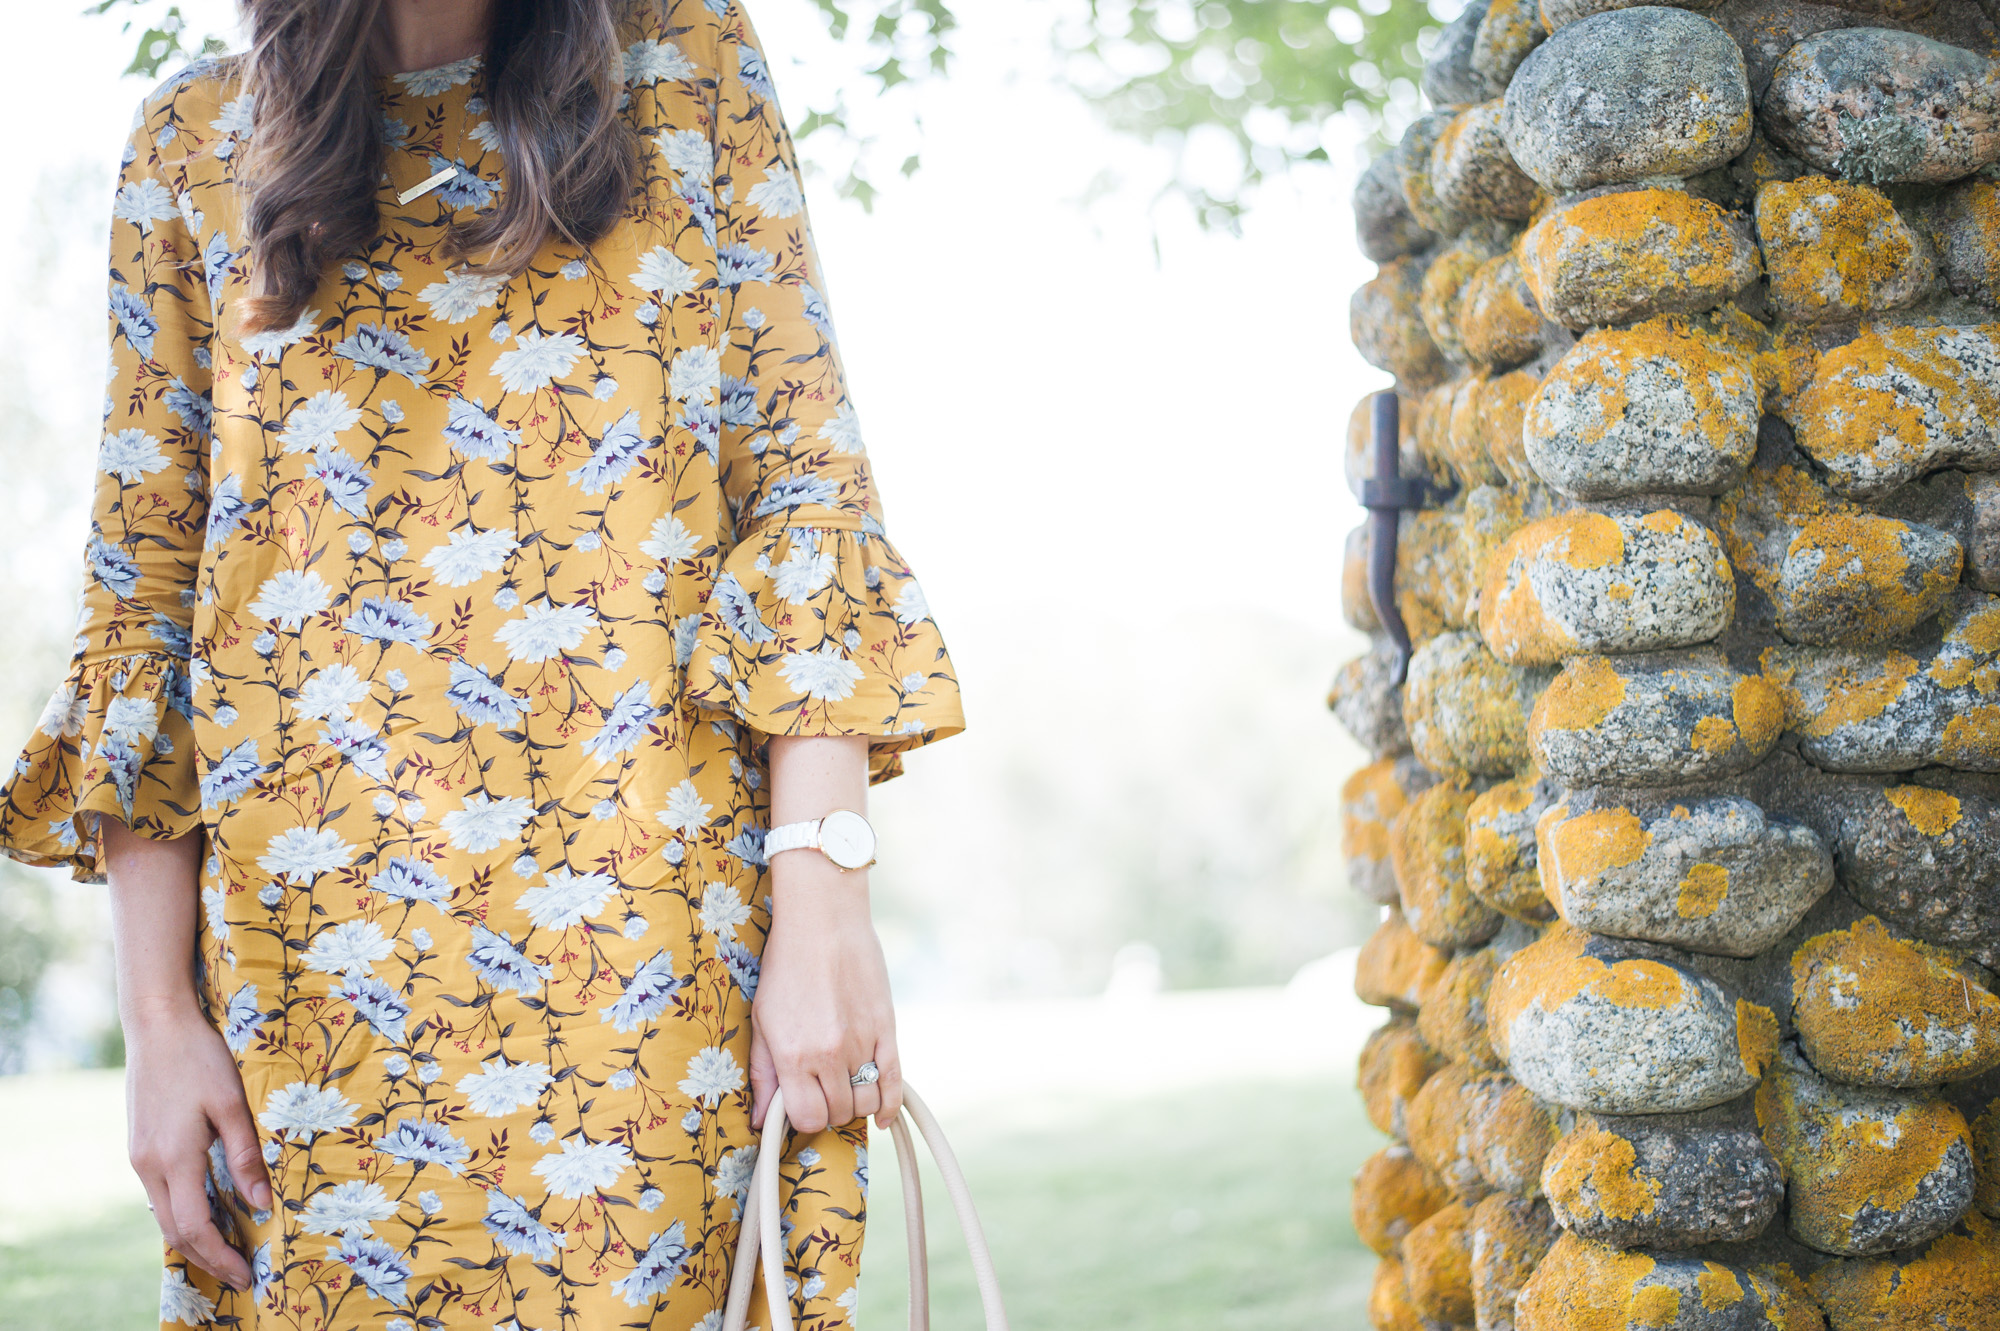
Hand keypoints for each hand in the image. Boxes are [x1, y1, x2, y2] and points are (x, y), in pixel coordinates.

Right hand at [124, 998, 271, 1291]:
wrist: (157, 1027)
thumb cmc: (200, 1059)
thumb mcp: (231, 1104)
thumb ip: (246, 1155)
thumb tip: (264, 1203)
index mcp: (174, 1159)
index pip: (195, 1227)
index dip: (220, 1256)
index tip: (248, 1274)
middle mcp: (149, 1166)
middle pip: (175, 1232)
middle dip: (208, 1258)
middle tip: (242, 1273)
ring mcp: (139, 1159)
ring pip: (164, 1216)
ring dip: (194, 1239)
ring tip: (229, 1251)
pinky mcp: (140, 1148)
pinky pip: (160, 1196)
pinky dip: (183, 1214)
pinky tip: (208, 1212)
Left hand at [749, 881, 902, 1133]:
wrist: (824, 921)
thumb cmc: (786, 966)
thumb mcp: (763, 1019)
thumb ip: (763, 1073)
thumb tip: (760, 1119)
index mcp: (793, 1055)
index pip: (807, 1118)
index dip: (805, 1119)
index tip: (803, 1105)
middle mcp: (829, 1055)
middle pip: (838, 1113)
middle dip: (829, 1110)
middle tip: (823, 1091)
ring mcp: (862, 1043)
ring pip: (867, 1102)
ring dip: (857, 1105)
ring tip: (846, 1089)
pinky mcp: (887, 1029)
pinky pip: (894, 1082)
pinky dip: (890, 1107)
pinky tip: (883, 1116)